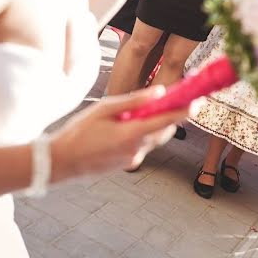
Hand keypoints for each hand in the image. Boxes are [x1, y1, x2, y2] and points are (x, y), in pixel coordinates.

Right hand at [50, 86, 193, 178]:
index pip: (165, 121)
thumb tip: (159, 92)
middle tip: (174, 102)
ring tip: (143, 113)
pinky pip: (143, 147)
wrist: (60, 162)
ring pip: (154, 140)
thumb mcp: (104, 109)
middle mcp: (136, 150)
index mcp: (130, 134)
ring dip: (155, 126)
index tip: (196, 103)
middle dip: (171, 117)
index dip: (183, 112)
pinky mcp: (127, 165)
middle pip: (164, 131)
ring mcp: (132, 160)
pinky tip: (126, 128)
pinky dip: (142, 136)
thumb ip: (133, 101)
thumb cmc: (79, 131)